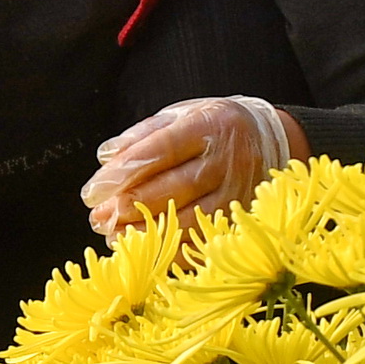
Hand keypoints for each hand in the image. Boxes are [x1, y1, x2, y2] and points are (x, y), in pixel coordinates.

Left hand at [84, 95, 304, 231]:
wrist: (272, 140)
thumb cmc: (213, 127)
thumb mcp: (181, 114)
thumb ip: (143, 134)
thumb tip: (106, 158)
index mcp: (208, 125)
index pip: (161, 150)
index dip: (124, 173)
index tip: (92, 191)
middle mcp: (227, 160)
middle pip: (174, 188)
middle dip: (129, 206)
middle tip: (96, 217)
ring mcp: (237, 192)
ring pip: (189, 219)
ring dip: (145, 231)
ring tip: (111, 234)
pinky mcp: (240, 218)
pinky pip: (204, 240)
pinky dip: (170, 249)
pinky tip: (143, 247)